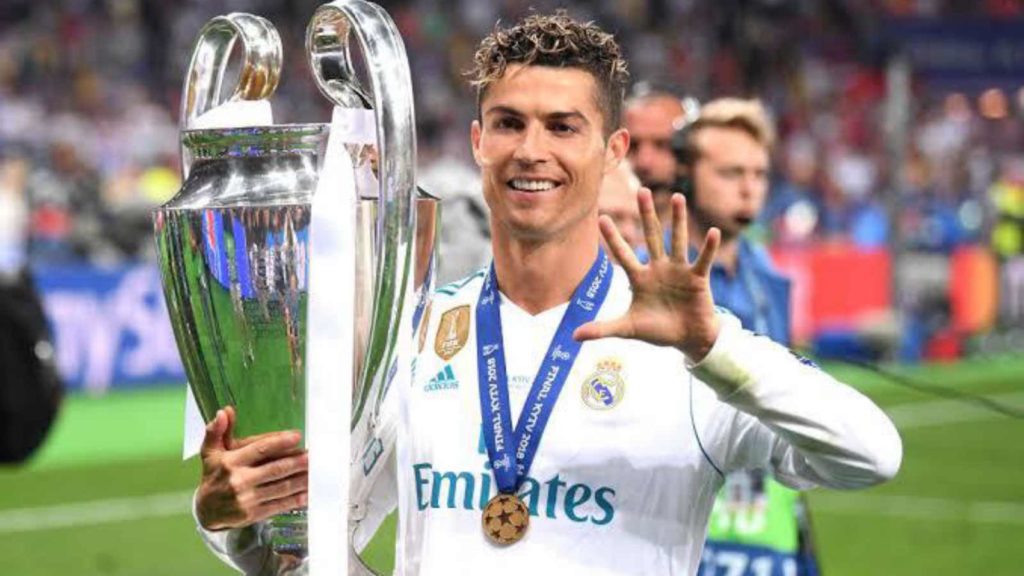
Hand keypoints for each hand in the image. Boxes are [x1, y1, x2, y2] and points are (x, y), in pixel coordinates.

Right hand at [196, 406, 308, 530]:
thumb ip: (217, 431)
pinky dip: (295, 500)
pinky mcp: (253, 515)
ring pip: (281, 487)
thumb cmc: (213, 476)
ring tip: (315, 471)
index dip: (280, 442)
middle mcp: (239, 480)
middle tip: (313, 455)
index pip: (260, 449)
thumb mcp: (210, 452)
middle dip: (297, 462)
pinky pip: (279, 505)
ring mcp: (247, 499)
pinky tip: (308, 493)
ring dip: (301, 480)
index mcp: (231, 462)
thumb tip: (224, 412)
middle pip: (275, 469)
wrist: (205, 511)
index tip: (297, 436)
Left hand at [574, 188, 720, 360]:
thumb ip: (602, 329)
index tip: (602, 218)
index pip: (623, 254)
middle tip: (642, 191)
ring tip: (677, 197)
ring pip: (677, 240)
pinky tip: (713, 232)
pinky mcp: (697, 278)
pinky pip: (702, 260)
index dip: (613, 238)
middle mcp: (659, 268)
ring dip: (677, 220)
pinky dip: (708, 247)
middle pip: (651, 237)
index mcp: (640, 278)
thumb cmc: (658, 331)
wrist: (688, 340)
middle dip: (646, 215)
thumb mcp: (628, 329)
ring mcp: (679, 271)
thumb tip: (573, 336)